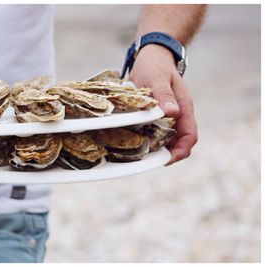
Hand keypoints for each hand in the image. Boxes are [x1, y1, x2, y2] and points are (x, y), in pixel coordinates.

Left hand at [129, 44, 196, 163]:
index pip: (189, 136)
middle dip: (167, 154)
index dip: (181, 151)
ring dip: (156, 148)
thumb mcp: (159, 78)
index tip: (167, 159)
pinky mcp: (155, 115)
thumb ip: (165, 95)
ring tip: (139, 155)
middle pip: (178, 142)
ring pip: (166, 139)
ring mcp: (167, 116)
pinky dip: (147, 139)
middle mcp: (177, 115)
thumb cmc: (156, 66)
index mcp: (183, 109)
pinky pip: (154, 132)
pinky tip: (134, 142)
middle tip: (148, 161)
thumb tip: (173, 112)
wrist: (150, 56)